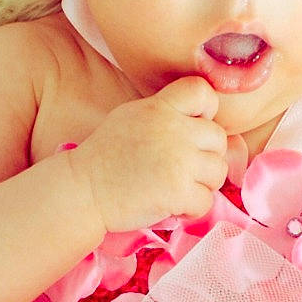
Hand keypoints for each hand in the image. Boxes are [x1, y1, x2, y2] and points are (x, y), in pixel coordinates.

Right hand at [66, 75, 232, 232]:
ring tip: (175, 188)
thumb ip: (168, 115)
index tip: (191, 129)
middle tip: (181, 170)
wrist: (83, 190)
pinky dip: (191, 209)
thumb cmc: (106, 157)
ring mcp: (178, 160)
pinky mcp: (177, 190)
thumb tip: (208, 123)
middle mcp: (173, 129)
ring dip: (201, 185)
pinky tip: (171, 206)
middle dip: (206, 157)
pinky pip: (206, 201)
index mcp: (160, 107)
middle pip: (218, 139)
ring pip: (218, 172)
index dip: (207, 111)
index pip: (202, 92)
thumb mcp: (133, 117)